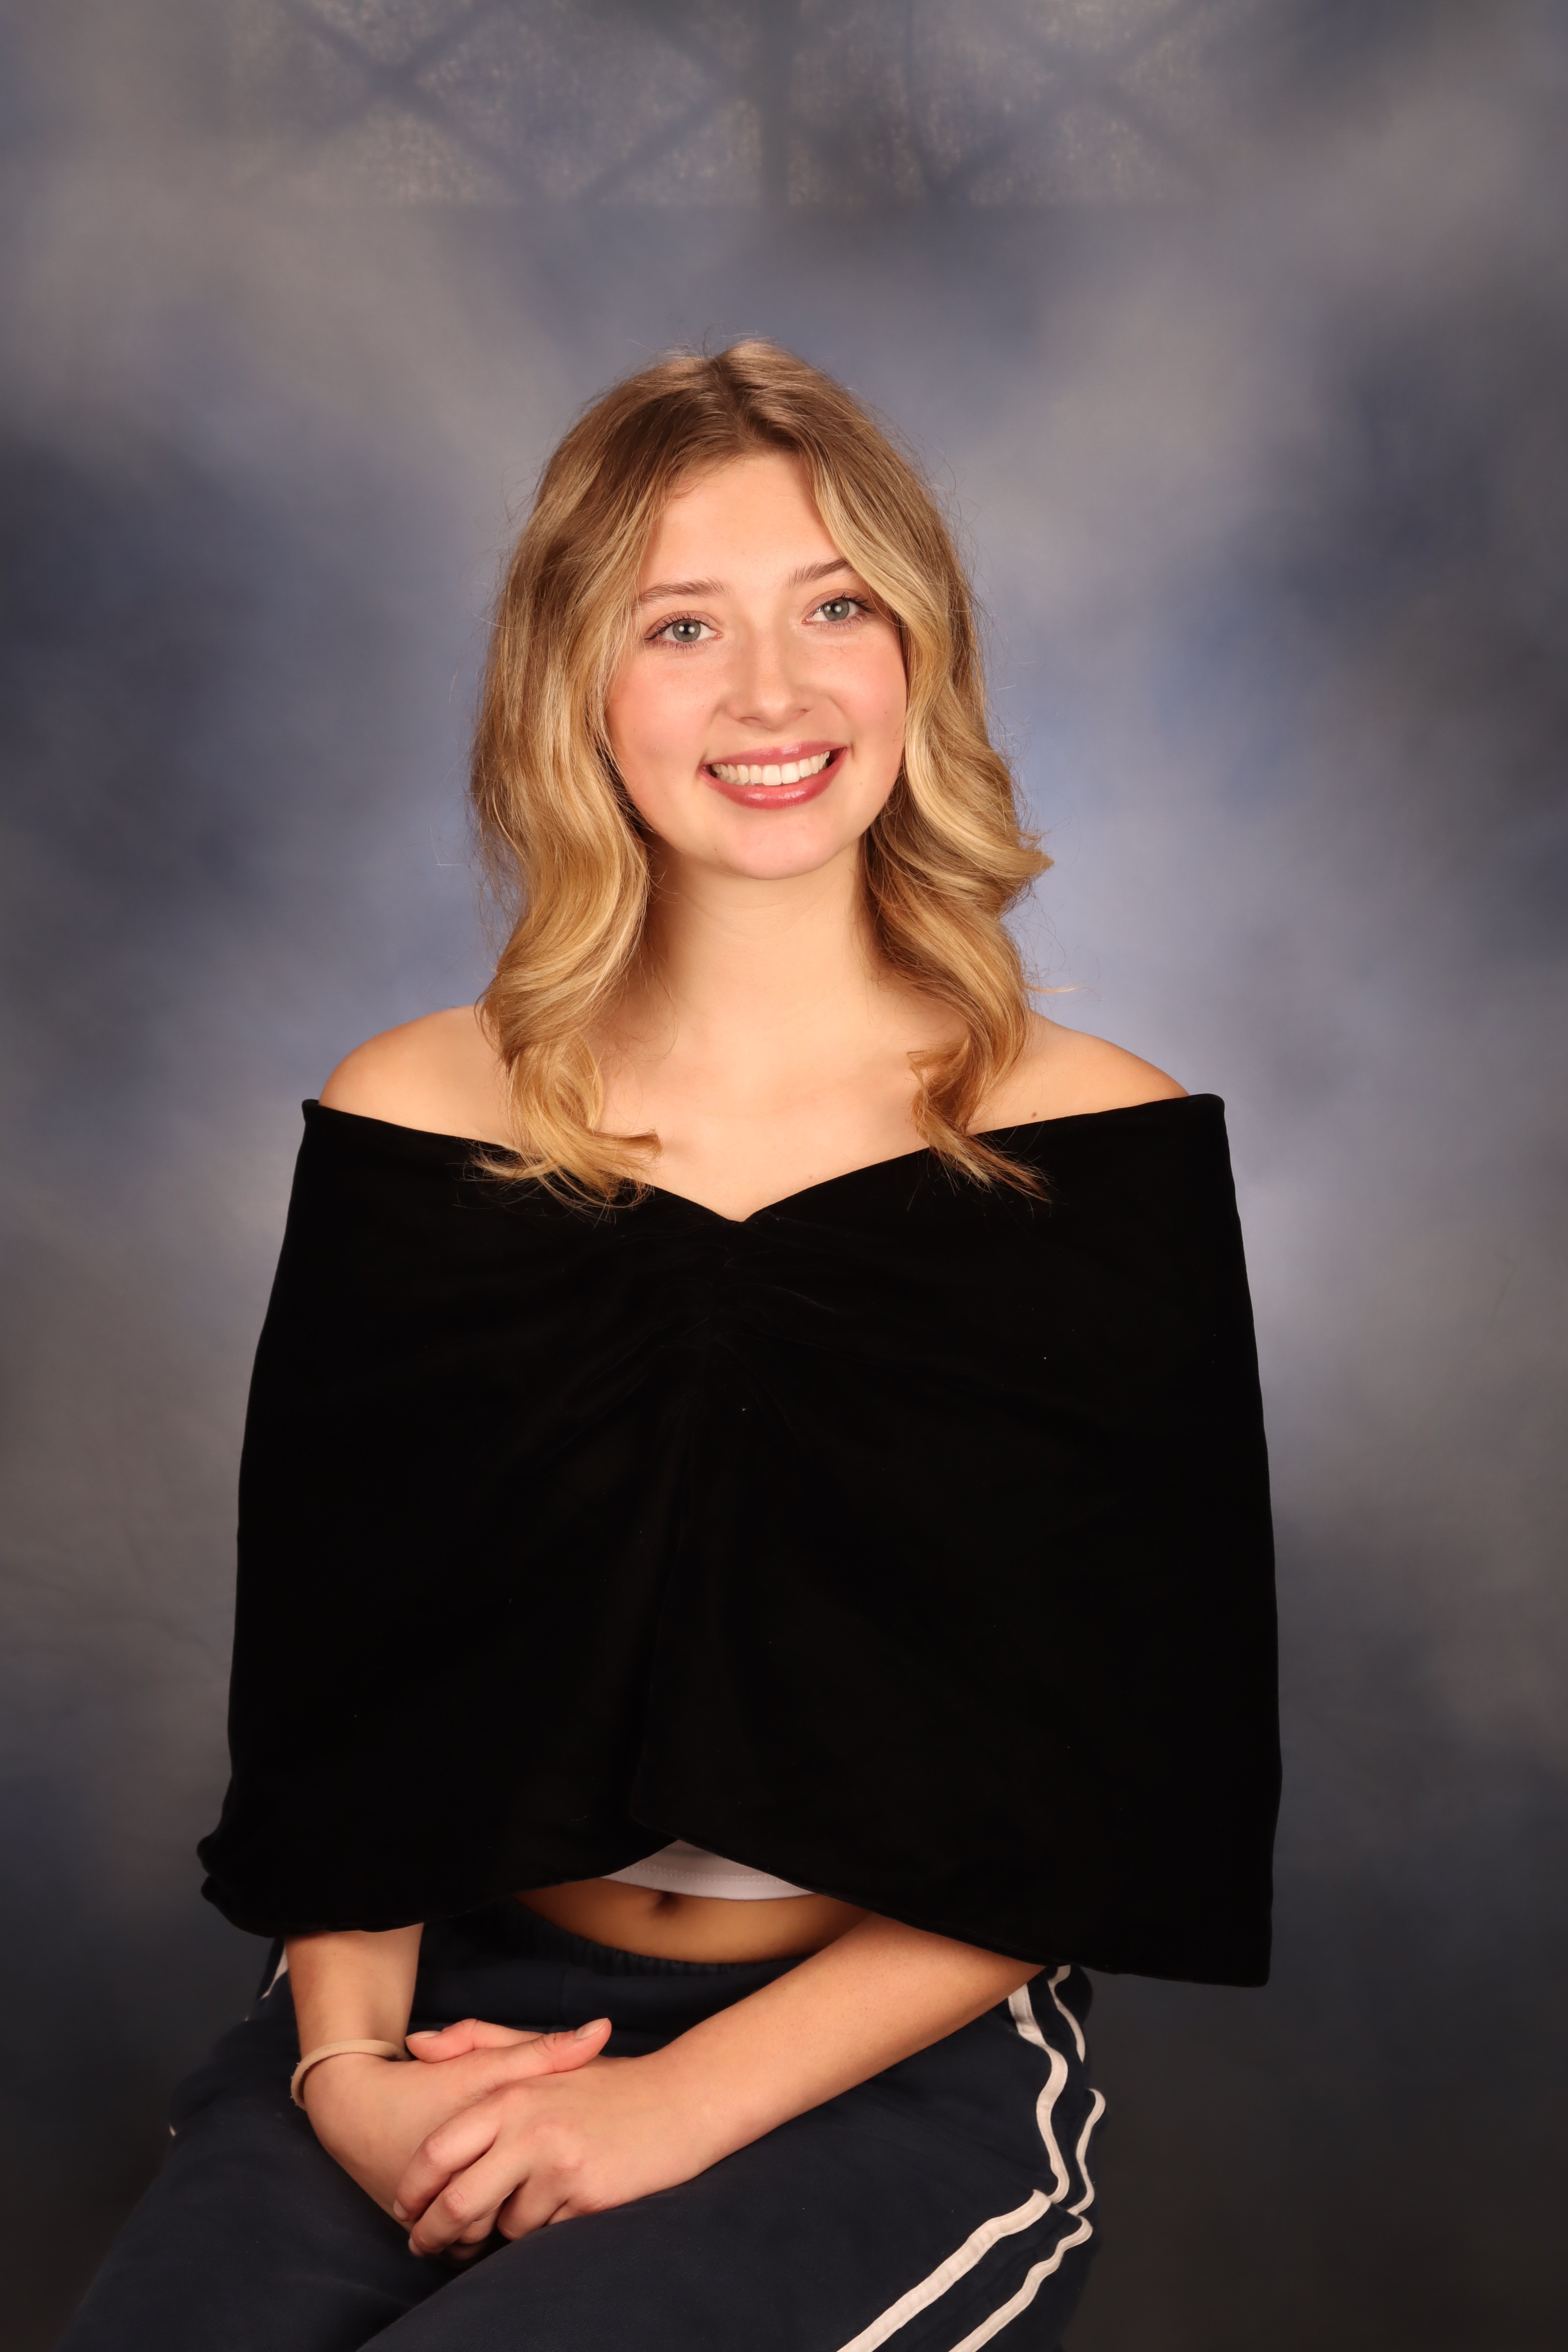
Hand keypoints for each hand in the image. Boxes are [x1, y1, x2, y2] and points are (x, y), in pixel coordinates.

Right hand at [302, 2016, 611, 2232]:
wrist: (353, 2106)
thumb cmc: (429, 2082)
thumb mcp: (485, 2063)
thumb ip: (543, 2051)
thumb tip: (604, 2029)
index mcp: (474, 2141)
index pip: (534, 2182)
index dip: (550, 2171)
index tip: (559, 2151)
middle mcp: (450, 2187)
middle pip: (506, 2220)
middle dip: (522, 2206)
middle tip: (533, 2178)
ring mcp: (429, 2215)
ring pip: (480, 2238)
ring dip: (494, 2223)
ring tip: (507, 2192)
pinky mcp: (417, 2226)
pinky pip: (457, 2245)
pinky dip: (470, 2233)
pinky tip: (481, 2207)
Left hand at [391, 2038, 716, 2253]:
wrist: (681, 2100)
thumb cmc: (606, 2084)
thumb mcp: (539, 2059)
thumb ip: (476, 2043)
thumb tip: (416, 2044)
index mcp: (511, 2096)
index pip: (438, 2153)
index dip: (413, 2190)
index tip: (406, 2210)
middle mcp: (530, 2130)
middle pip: (458, 2204)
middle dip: (435, 2233)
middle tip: (426, 2245)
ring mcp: (560, 2166)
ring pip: (505, 2226)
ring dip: (507, 2226)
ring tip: (529, 2203)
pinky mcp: (588, 2197)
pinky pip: (545, 2235)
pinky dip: (547, 2228)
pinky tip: (568, 2203)